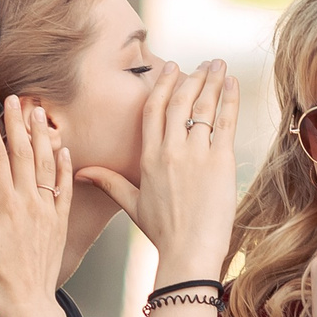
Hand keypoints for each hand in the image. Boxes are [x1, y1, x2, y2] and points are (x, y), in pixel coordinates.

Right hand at [0, 97, 72, 316]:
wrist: (26, 301)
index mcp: (4, 202)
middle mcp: (28, 200)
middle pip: (23, 152)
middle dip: (18, 123)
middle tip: (15, 98)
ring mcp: (46, 209)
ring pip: (45, 163)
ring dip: (41, 136)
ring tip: (39, 112)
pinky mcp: (58, 221)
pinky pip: (63, 187)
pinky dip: (63, 165)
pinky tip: (62, 149)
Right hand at [76, 60, 239, 280]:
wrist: (188, 252)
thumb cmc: (163, 233)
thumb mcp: (132, 205)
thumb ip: (110, 182)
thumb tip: (82, 171)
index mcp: (149, 158)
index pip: (152, 110)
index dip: (163, 85)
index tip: (172, 68)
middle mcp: (170, 151)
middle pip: (179, 102)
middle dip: (192, 77)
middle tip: (205, 63)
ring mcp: (195, 155)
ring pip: (202, 107)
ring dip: (213, 82)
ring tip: (220, 65)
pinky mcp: (219, 162)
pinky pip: (225, 122)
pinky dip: (230, 100)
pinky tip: (234, 84)